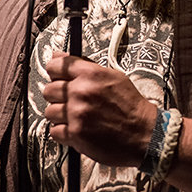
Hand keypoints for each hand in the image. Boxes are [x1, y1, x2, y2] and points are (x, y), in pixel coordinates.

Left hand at [43, 52, 157, 165]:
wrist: (143, 132)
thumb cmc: (130, 106)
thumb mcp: (113, 76)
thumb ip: (85, 66)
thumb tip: (60, 57)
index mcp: (91, 74)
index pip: (56, 65)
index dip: (54, 71)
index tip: (56, 76)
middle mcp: (81, 92)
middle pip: (49, 90)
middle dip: (58, 96)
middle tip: (71, 100)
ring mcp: (77, 113)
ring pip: (49, 111)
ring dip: (60, 115)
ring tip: (75, 116)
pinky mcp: (75, 134)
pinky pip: (54, 131)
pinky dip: (63, 131)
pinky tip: (76, 128)